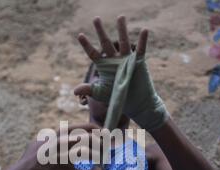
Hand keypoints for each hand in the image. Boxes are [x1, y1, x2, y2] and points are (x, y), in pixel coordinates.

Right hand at [21, 123, 101, 169]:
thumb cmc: (31, 157)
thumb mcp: (41, 140)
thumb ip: (54, 135)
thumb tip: (64, 129)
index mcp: (54, 136)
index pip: (77, 128)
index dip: (92, 128)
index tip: (102, 130)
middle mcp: (57, 144)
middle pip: (83, 138)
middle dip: (98, 140)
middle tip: (107, 143)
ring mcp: (59, 158)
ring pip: (82, 152)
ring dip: (96, 154)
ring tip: (103, 156)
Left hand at [74, 16, 169, 131]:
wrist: (134, 103)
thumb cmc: (116, 98)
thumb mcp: (100, 93)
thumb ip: (88, 89)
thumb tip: (75, 90)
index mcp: (103, 65)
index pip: (93, 53)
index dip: (87, 45)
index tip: (80, 35)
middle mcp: (114, 59)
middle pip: (106, 43)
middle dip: (101, 31)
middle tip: (96, 18)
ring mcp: (126, 59)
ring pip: (123, 42)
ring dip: (122, 30)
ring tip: (120, 17)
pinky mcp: (138, 62)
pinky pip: (141, 49)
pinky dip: (143, 40)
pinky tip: (144, 30)